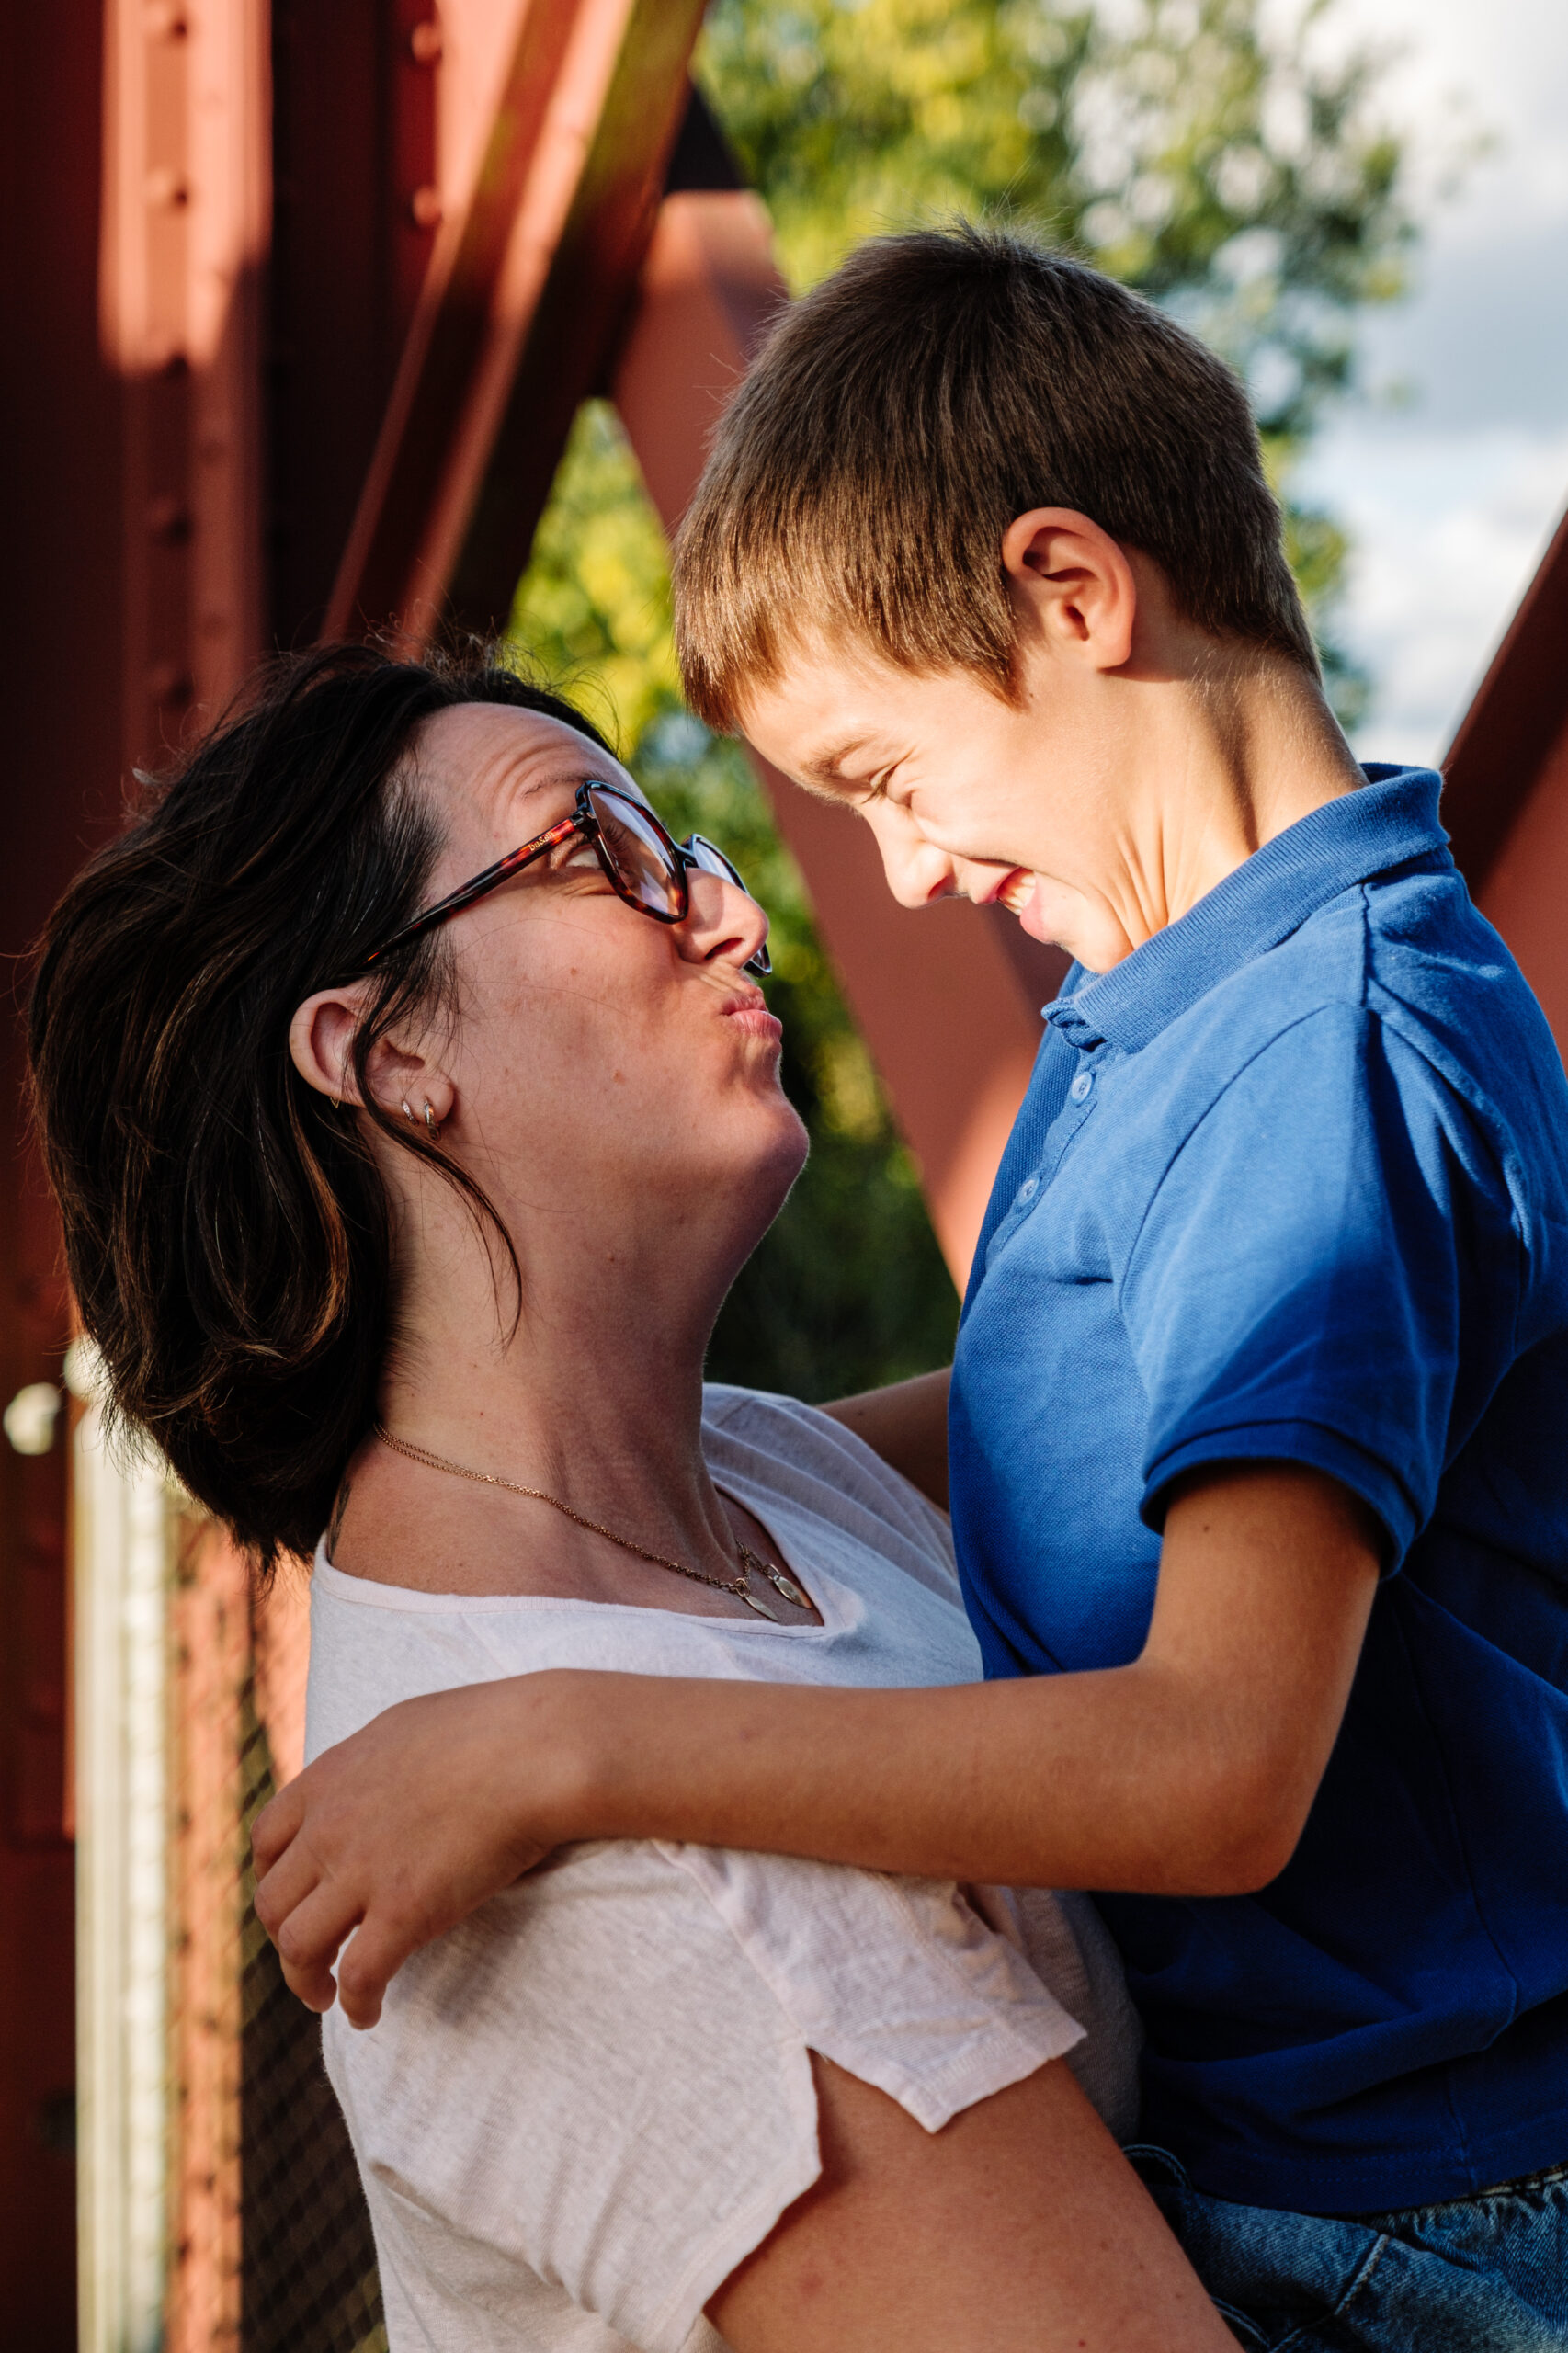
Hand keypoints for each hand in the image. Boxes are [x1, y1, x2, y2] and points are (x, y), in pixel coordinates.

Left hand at [252, 1674, 574, 2027]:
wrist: (534, 1749)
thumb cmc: (491, 1729)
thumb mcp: (404, 1729)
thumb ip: (370, 1764)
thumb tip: (373, 1780)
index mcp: (329, 1780)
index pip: (266, 1841)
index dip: (273, 1880)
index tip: (294, 1902)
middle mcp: (330, 1828)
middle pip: (273, 1903)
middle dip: (284, 1939)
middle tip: (312, 1959)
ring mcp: (363, 1872)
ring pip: (299, 1947)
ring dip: (305, 1981)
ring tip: (327, 1996)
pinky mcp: (404, 1912)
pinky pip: (359, 1977)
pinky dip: (356, 2005)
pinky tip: (370, 2014)